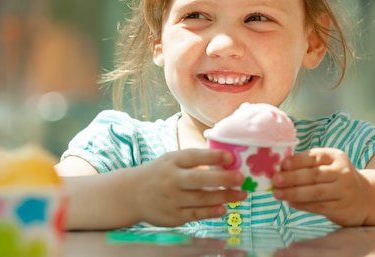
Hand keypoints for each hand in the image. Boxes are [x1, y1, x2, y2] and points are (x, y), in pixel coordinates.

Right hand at [132, 148, 246, 226]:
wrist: (132, 194)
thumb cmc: (161, 173)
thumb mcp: (172, 160)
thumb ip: (195, 160)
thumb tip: (227, 161)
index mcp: (172, 161)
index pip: (194, 157)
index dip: (213, 157)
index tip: (231, 158)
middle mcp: (171, 180)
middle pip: (199, 180)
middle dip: (222, 179)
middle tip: (241, 178)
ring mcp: (171, 200)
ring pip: (201, 199)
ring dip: (224, 197)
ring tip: (241, 195)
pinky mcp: (172, 217)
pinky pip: (196, 214)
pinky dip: (211, 212)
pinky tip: (224, 209)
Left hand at [271, 148, 369, 225]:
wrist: (363, 197)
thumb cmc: (337, 177)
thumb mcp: (329, 164)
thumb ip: (308, 164)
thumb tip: (280, 168)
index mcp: (336, 156)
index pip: (314, 157)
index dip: (297, 161)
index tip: (282, 164)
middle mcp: (342, 172)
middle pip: (314, 175)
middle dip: (292, 178)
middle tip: (276, 179)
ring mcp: (343, 191)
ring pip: (315, 193)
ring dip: (294, 193)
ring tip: (278, 193)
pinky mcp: (340, 208)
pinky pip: (318, 206)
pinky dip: (302, 205)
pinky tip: (290, 202)